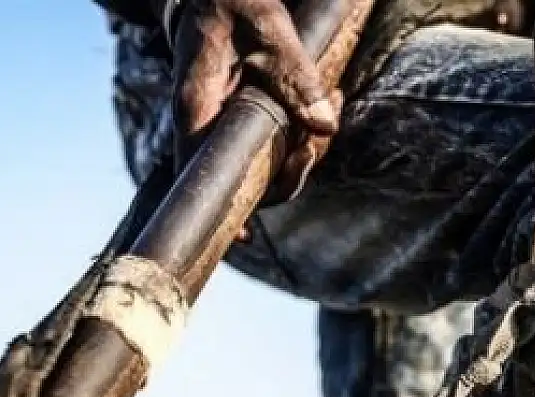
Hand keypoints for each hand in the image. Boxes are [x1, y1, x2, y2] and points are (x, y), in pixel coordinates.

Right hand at [170, 0, 343, 203]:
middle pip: (247, 179)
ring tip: (337, 100)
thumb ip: (294, 75)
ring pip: (270, 163)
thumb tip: (324, 128)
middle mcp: (207, 124)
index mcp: (197, 105)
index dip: (223, 207)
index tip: (246, 236)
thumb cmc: (230, 3)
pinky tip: (332, 98)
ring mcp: (227, 125)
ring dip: (310, 146)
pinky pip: (280, 141)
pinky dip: (309, 129)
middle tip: (317, 141)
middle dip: (292, 171)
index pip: (200, 171)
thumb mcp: (266, 27)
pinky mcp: (247, 118)